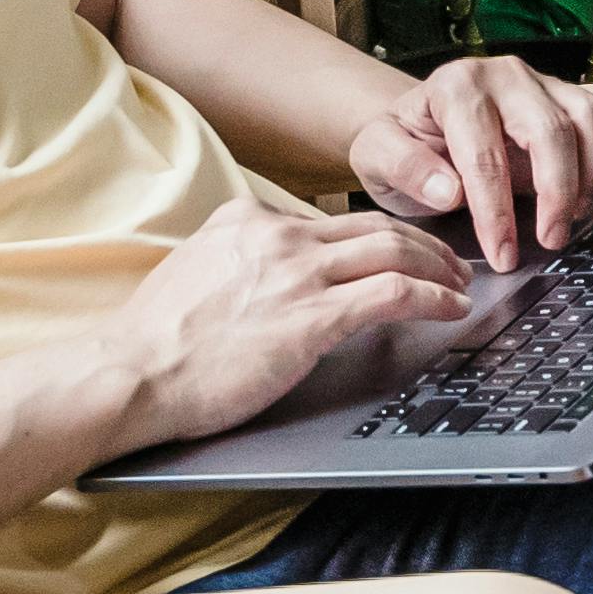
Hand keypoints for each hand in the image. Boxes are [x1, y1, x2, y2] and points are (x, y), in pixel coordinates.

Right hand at [101, 199, 478, 446]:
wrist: (130, 374)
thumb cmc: (156, 344)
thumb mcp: (198, 273)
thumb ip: (241, 263)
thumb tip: (272, 279)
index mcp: (245, 221)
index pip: (332, 219)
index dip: (379, 234)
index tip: (401, 249)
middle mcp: (276, 236)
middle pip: (375, 226)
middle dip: (424, 243)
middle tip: (450, 262)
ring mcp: (296, 273)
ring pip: (395, 250)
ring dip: (440, 266)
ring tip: (461, 283)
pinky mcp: (312, 317)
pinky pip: (396, 294)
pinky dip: (435, 297)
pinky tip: (452, 308)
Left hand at [345, 55, 592, 265]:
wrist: (419, 126)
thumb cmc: (405, 145)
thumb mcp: (377, 157)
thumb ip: (405, 167)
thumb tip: (447, 189)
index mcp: (456, 87)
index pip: (485, 151)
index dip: (495, 210)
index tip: (501, 253)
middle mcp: (505, 77)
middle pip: (549, 129)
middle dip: (554, 193)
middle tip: (549, 239)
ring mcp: (544, 84)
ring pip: (588, 117)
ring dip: (590, 174)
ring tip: (574, 216)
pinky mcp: (570, 98)